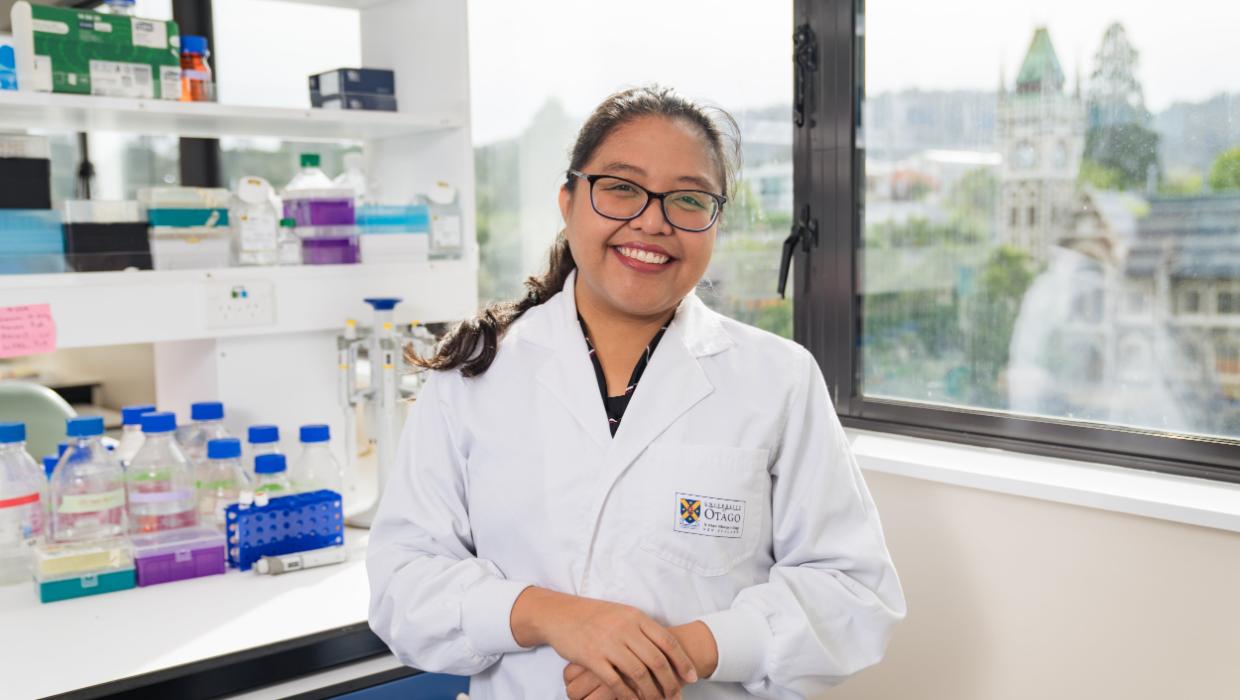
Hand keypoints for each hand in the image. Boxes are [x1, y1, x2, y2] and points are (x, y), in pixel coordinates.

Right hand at [511, 588, 696, 699]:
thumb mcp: (623, 614)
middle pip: (657, 661)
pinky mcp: (592, 658)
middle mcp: (625, 629)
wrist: (561, 614)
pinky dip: (628, 695)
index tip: (692, 677)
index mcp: (636, 617)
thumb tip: (667, 647)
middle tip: (677, 695)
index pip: (667, 641)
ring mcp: (608, 643)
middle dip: (670, 682)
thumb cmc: (595, 615)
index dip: (682, 661)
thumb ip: (643, 629)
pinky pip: (616, 682)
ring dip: (652, 692)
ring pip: (639, 674)